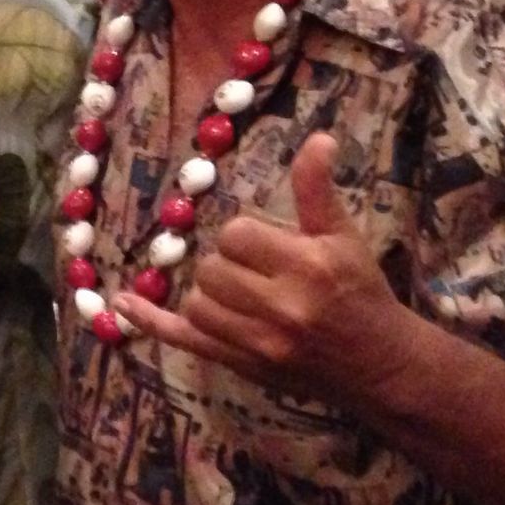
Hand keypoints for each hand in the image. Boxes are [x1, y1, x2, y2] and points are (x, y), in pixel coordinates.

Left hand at [113, 133, 415, 410]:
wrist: (382, 365)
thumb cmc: (361, 293)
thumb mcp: (345, 238)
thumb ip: (319, 190)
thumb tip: (318, 139)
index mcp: (307, 267)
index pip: (237, 235)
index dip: (246, 236)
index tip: (266, 246)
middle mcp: (281, 306)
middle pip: (212, 269)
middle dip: (228, 264)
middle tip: (257, 272)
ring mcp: (257, 342)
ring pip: (196, 303)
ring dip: (209, 292)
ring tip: (239, 293)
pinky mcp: (240, 365)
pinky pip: (183, 340)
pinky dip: (149, 321)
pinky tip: (121, 303)